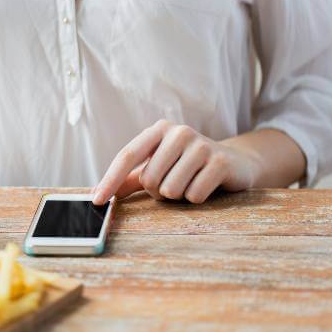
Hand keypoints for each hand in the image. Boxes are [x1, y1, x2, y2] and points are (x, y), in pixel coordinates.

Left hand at [93, 119, 262, 204]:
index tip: (97, 200)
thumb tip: (99, 192)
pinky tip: (207, 185)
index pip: (127, 155)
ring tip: (191, 183)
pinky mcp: (220, 161)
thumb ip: (130, 179)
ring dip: (178, 196)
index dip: (110, 179)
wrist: (234, 162)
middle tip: (175, 183)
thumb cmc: (187, 167)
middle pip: (149, 179)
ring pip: (171, 190)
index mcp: (158, 130)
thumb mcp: (158, 168)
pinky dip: (197, 198)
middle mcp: (179, 132)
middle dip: (158, 191)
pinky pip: (194, 195)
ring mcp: (201, 145)